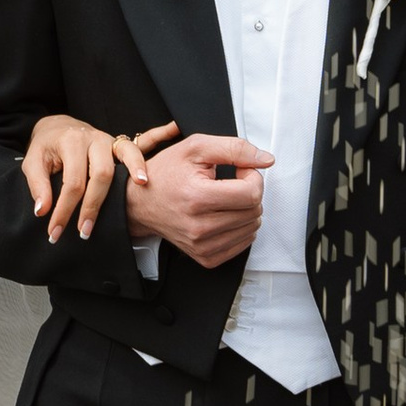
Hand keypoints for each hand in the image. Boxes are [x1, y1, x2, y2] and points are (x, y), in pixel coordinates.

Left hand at [21, 114, 166, 243]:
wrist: (59, 127)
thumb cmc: (47, 147)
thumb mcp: (32, 162)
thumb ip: (37, 185)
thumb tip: (43, 211)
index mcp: (70, 141)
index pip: (72, 182)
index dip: (64, 210)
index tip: (55, 231)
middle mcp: (92, 138)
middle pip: (99, 175)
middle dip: (92, 207)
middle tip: (83, 231)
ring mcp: (108, 140)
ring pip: (120, 163)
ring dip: (120, 189)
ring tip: (123, 210)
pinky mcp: (118, 145)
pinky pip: (134, 152)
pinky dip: (139, 165)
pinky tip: (142, 181)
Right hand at [125, 128, 272, 269]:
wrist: (140, 203)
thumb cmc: (166, 173)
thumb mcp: (196, 148)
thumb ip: (235, 148)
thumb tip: (265, 160)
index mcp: (197, 197)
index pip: (252, 193)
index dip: (253, 177)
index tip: (240, 170)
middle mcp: (199, 226)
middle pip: (254, 211)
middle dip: (250, 192)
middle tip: (231, 182)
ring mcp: (202, 245)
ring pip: (252, 228)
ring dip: (246, 210)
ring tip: (225, 198)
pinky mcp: (206, 257)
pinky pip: (243, 244)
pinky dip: (240, 227)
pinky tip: (224, 215)